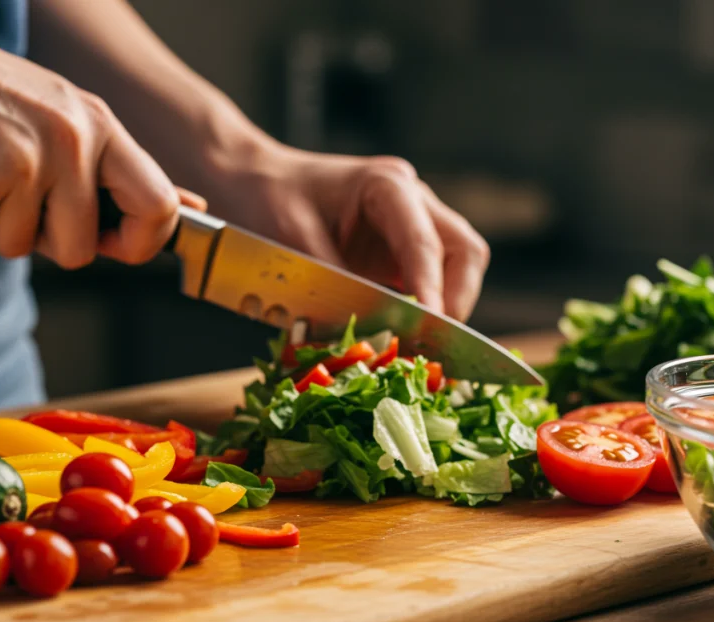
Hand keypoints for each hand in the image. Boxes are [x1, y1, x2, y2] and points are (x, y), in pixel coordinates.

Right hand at [0, 2, 179, 267]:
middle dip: (44, 240)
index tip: (113, 246)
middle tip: (11, 190)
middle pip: (80, 250)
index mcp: (99, 122)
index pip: (158, 206)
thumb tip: (190, 208)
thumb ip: (114, 166)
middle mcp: (70, 140)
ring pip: (20, 248)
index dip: (141, 244)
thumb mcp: (59, 114)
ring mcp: (22, 161)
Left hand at [204, 145, 489, 321]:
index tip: (427, 328)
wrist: (250, 178)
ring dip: (444, 310)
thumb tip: (368, 330)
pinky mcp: (396, 252)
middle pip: (464, 252)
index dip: (432, 289)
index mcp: (386, 185)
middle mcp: (410, 201)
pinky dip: (422, 313)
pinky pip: (428, 283)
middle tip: (431, 346)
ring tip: (419, 350)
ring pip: (455, 269)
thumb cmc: (266, 196)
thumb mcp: (291, 238)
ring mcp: (409, 225)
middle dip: (454, 301)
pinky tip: (403, 340)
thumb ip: (333, 282)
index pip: (427, 242)